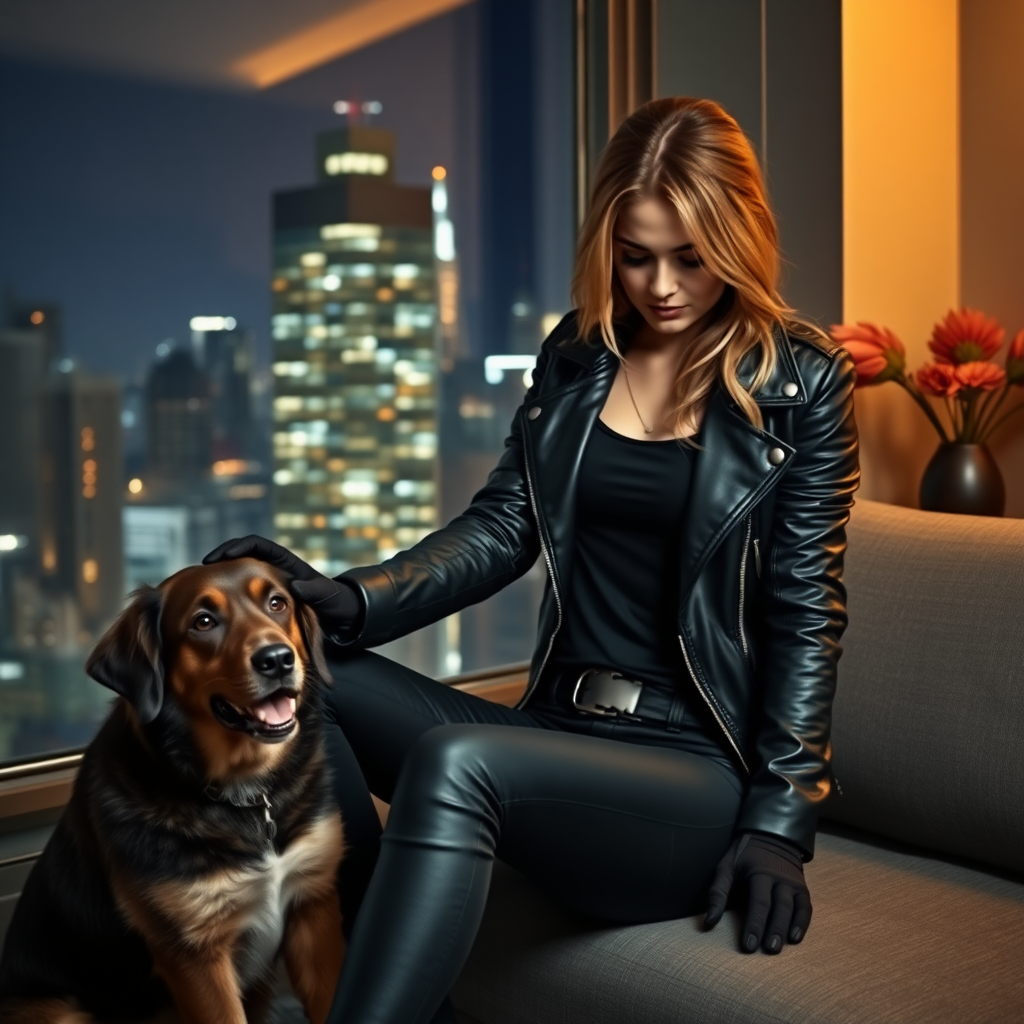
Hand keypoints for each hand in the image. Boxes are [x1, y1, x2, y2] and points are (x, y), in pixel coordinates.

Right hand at [203, 536, 362, 636]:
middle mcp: (276, 570)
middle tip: (202, 570)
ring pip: (240, 573)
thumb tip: (297, 586)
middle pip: (243, 556)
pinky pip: (243, 590)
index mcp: (288, 563)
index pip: (258, 545)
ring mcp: (269, 583)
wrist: (341, 617)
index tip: (220, 557)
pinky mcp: (266, 598)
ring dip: (223, 576)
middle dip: (223, 559)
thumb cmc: (336, 603)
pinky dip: (229, 592)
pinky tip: (217, 604)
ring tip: (202, 584)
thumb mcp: (327, 597)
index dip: (238, 547)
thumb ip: (315, 591)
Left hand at [704, 833, 811, 953]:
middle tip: (768, 950)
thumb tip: (709, 922)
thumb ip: (717, 894)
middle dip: (773, 929)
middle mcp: (780, 878)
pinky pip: (806, 907)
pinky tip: (795, 938)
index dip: (754, 924)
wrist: (770, 836)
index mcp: (759, 872)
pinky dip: (803, 923)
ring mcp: (793, 882)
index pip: (758, 902)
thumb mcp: (726, 867)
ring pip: (793, 907)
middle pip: (779, 906)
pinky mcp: (802, 888)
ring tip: (779, 947)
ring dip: (787, 928)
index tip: (748, 946)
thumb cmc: (743, 856)